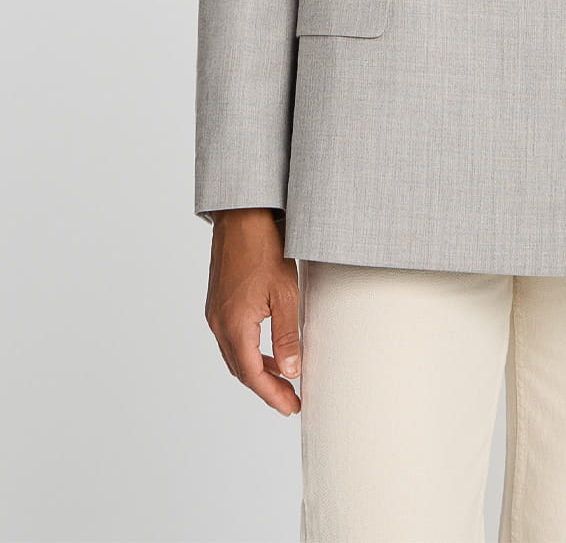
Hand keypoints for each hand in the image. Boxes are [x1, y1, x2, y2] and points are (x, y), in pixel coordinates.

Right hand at [204, 208, 301, 416]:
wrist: (241, 216)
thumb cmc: (265, 248)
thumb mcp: (285, 293)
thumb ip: (287, 335)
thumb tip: (291, 371)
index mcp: (234, 325)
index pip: (253, 375)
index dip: (273, 395)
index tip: (291, 407)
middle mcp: (218, 323)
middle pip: (241, 370)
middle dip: (266, 388)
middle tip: (290, 400)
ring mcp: (215, 313)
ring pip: (234, 355)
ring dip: (257, 370)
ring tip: (282, 380)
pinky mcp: (217, 302)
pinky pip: (230, 338)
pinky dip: (248, 351)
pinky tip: (266, 350)